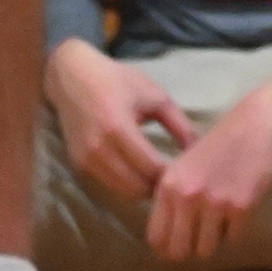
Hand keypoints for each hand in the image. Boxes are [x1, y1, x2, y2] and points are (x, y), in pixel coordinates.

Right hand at [45, 41, 194, 201]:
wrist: (74, 78)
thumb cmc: (119, 82)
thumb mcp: (155, 96)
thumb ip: (179, 124)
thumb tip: (198, 150)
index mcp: (119, 128)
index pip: (150, 168)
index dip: (170, 174)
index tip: (184, 171)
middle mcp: (99, 150)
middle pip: (136, 187)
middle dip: (157, 186)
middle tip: (172, 178)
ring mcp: (86, 161)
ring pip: (122, 192)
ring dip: (142, 189)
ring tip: (157, 176)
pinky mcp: (79, 167)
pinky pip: (108, 186)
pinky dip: (125, 185)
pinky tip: (138, 171)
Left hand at [145, 71, 271, 262]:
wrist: (256, 123)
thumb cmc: (219, 145)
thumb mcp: (184, 166)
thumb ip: (171, 199)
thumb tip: (164, 241)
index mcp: (169, 185)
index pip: (156, 238)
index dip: (167, 248)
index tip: (180, 243)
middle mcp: (187, 196)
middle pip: (179, 251)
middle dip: (191, 249)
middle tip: (203, 235)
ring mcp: (214, 202)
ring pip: (206, 250)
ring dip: (215, 239)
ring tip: (222, 217)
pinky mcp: (241, 207)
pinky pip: (233, 239)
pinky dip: (236, 229)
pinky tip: (239, 207)